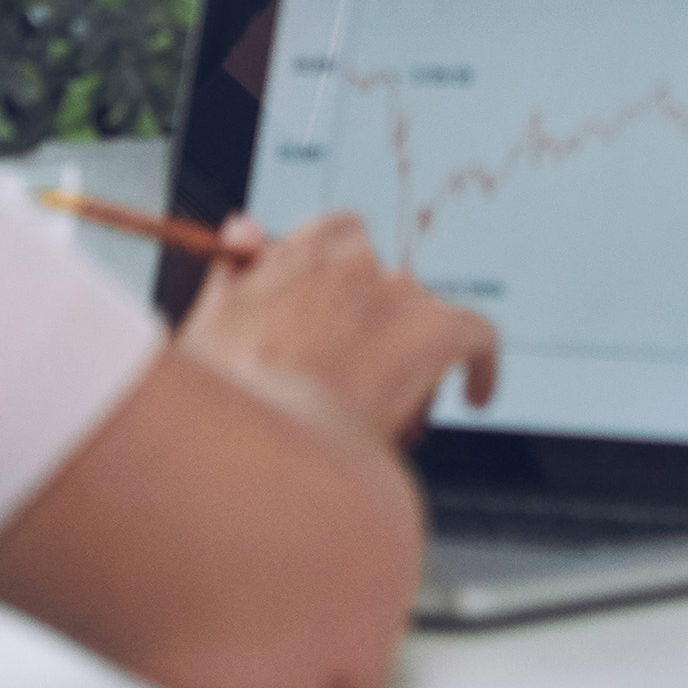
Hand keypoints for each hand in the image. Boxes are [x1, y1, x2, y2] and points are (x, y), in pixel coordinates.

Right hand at [180, 212, 500, 446]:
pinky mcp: (436, 333)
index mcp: (297, 254)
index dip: (341, 274)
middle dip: (374, 327)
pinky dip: (481, 363)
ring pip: (423, 319)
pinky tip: (478, 393)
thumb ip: (233, 274)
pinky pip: (477, 337)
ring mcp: (396, 295)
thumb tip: (245, 230)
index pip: (337, 235)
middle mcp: (351, 262)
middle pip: (382, 284)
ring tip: (394, 416)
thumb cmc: (227, 409)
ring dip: (413, 358)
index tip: (338, 304)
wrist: (263, 458)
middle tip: (355, 381)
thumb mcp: (205, 328)